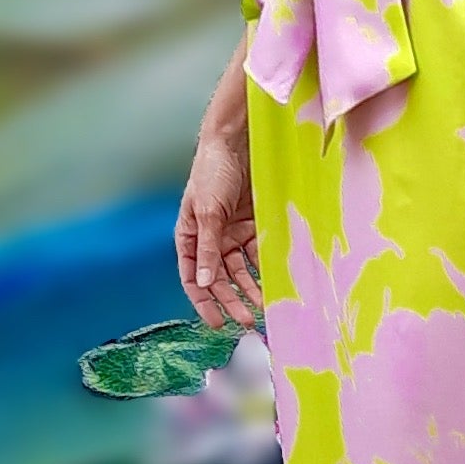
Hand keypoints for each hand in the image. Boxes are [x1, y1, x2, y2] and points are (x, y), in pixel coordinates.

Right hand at [175, 119, 262, 331]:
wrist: (236, 140)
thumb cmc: (211, 171)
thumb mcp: (207, 211)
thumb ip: (207, 247)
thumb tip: (204, 282)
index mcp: (190, 238)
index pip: (193, 278)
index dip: (204, 302)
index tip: (217, 322)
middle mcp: (210, 240)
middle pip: (220, 278)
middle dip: (231, 300)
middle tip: (246, 320)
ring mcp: (232, 233)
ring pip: (241, 269)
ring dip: (250, 287)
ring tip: (263, 306)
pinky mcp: (253, 224)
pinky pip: (258, 252)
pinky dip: (264, 267)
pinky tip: (274, 281)